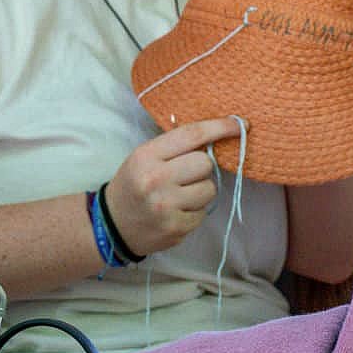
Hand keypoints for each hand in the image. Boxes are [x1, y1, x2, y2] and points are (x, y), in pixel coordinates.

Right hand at [104, 117, 242, 255]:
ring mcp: (166, 206)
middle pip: (205, 163)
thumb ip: (175, 147)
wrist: (113, 226)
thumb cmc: (134, 185)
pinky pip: (203, 212)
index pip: (192, 135)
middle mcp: (156, 179)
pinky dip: (195, 211)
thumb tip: (216, 137)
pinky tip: (177, 212)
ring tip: (180, 196)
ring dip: (201, 191)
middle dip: (201, 168)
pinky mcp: (176, 228)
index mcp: (147, 156)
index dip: (220, 127)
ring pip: (209, 189)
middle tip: (186, 175)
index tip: (239, 124)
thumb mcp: (144, 157)